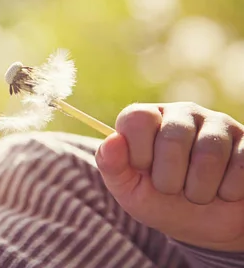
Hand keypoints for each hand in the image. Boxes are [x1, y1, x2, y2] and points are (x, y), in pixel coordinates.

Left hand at [95, 102, 243, 251]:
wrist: (208, 227)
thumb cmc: (161, 203)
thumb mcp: (129, 191)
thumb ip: (112, 166)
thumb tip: (111, 141)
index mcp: (147, 120)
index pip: (137, 118)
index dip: (138, 152)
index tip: (142, 169)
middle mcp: (180, 114)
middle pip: (172, 137)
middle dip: (169, 179)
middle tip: (171, 189)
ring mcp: (216, 123)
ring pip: (209, 152)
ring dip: (200, 189)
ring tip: (197, 194)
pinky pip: (241, 164)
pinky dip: (228, 190)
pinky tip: (223, 191)